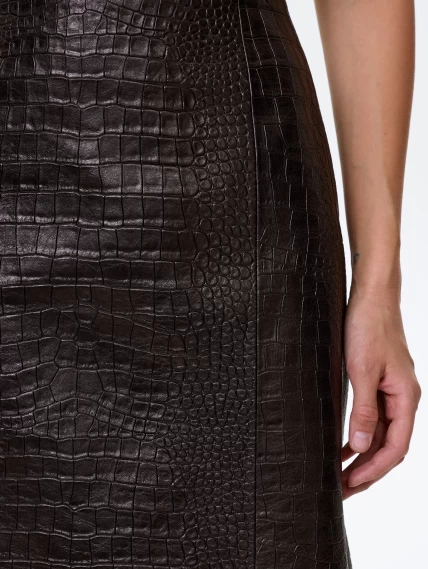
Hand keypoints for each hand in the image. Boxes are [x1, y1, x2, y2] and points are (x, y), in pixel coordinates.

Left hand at [341, 286, 421, 498]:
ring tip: (339, 474)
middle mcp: (402, 399)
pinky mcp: (379, 384)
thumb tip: (362, 446)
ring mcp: (391, 392)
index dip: (374, 469)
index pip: (396, 447)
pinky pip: (373, 418)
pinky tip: (344, 445)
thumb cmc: (369, 327)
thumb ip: (363, 409)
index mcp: (405, 398)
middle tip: (341, 489)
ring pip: (381, 434)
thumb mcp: (362, 370)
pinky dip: (360, 435)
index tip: (350, 484)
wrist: (371, 298)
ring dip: (362, 456)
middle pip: (389, 446)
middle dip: (367, 470)